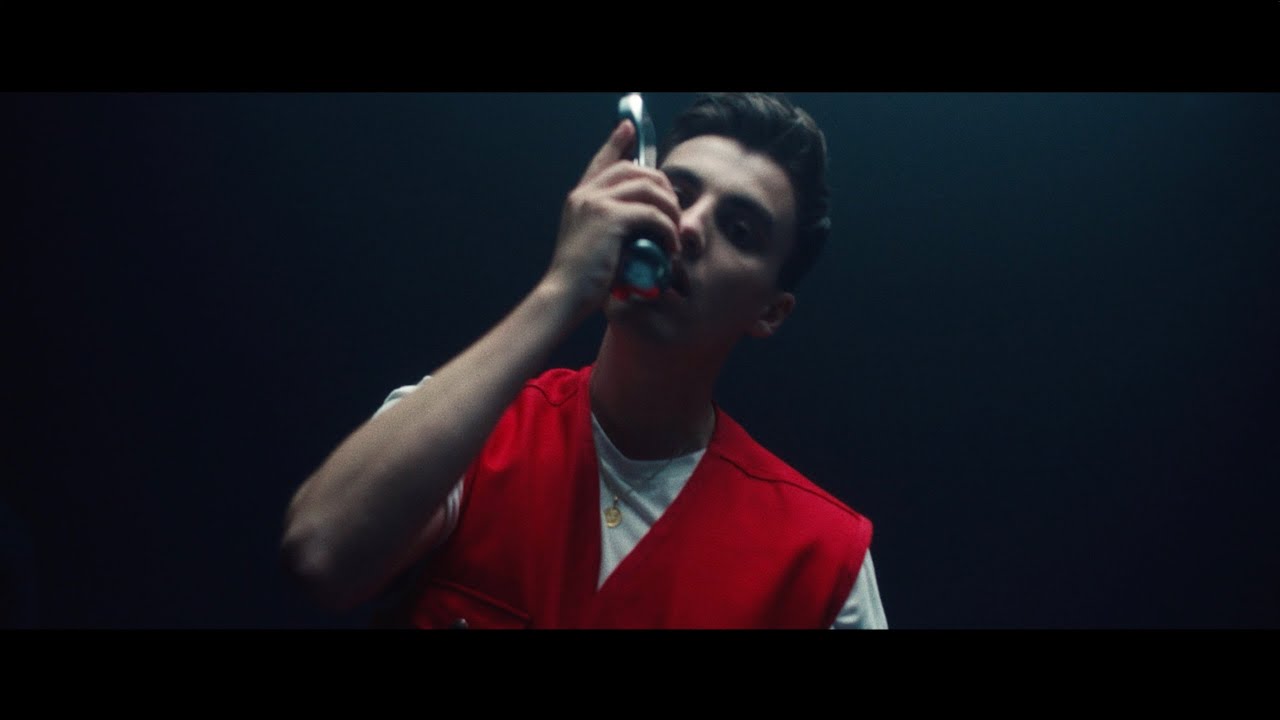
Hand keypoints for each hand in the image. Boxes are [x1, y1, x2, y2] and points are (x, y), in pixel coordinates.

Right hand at [541, 120, 680, 314]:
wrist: (564, 296)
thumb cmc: (581, 280)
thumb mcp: (592, 243)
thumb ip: (611, 225)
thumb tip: (645, 221)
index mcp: (580, 198)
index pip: (601, 161)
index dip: (616, 142)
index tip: (627, 127)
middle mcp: (586, 194)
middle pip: (634, 170)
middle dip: (661, 185)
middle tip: (674, 209)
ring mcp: (596, 203)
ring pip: (648, 188)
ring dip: (669, 209)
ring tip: (674, 232)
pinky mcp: (610, 218)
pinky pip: (652, 214)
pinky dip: (667, 230)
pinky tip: (669, 247)